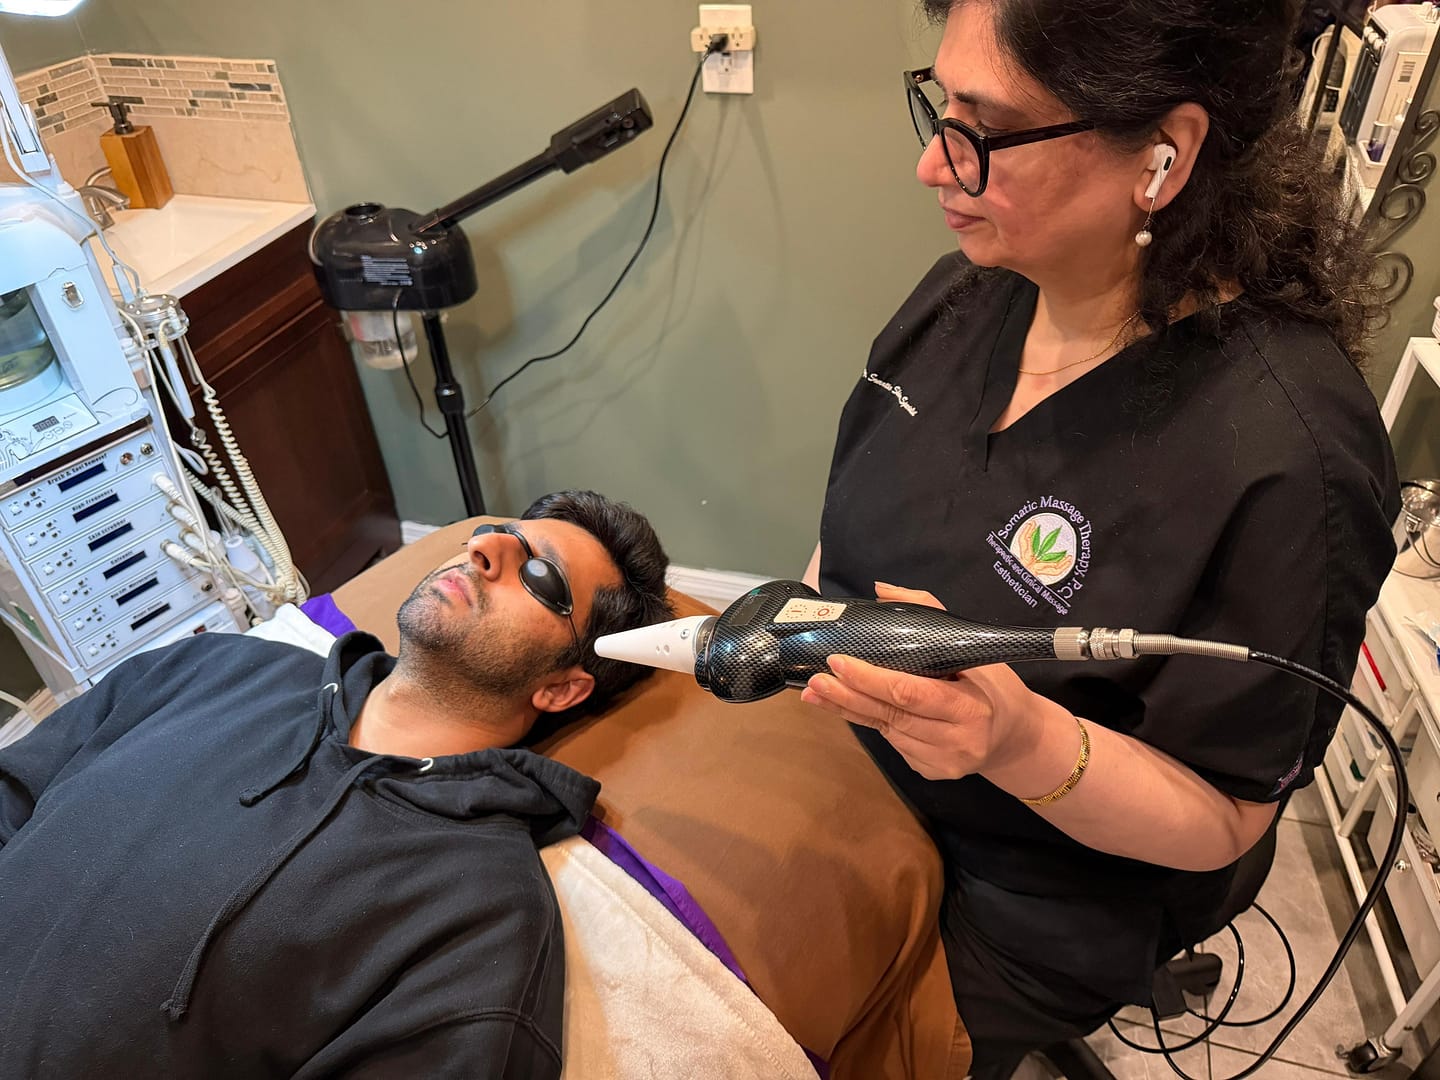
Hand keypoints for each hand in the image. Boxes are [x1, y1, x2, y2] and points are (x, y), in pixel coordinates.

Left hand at [798, 583, 1041, 780]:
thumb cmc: (994, 686)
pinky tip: (849, 708)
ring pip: (886, 732)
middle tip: (815, 680)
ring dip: (849, 711)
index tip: (839, 661)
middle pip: (890, 716)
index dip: (871, 679)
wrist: (1016, 739)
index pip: (910, 693)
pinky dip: (871, 723)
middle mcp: (957, 741)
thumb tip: (882, 590)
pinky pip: (893, 744)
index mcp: (970, 707)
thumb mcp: (975, 649)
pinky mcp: (931, 773)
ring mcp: (943, 762)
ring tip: (817, 694)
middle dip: (847, 696)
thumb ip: (931, 614)